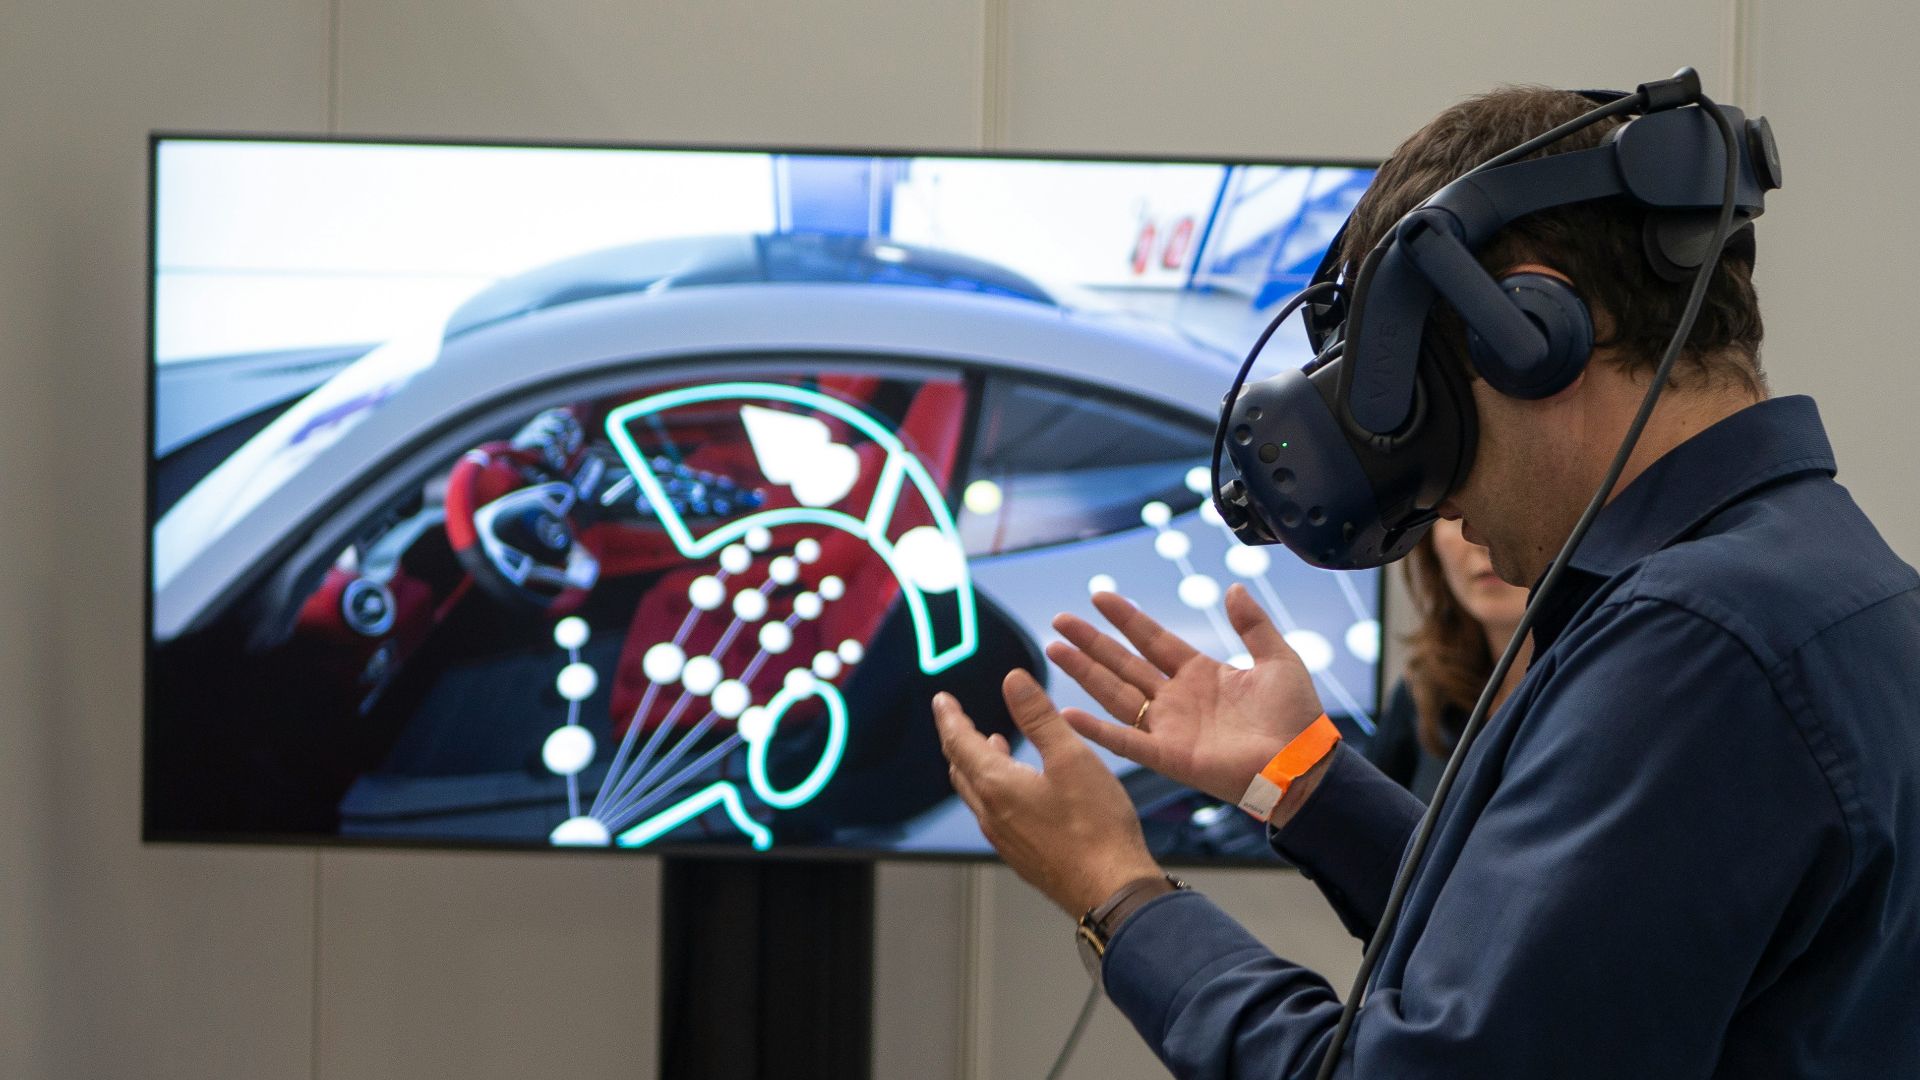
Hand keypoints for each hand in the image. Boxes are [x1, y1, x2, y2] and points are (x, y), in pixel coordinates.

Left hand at [934, 671, 1161, 915]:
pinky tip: (1018, 787)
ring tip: (991, 744)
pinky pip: (993, 814)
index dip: (949, 717)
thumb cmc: (1096, 827)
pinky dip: (993, 789)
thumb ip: (1039, 716)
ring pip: (976, 793)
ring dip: (976, 764)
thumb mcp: (1070, 757)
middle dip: (958, 739)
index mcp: (997, 785)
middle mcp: (991, 814)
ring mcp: (1004, 839)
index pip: (959, 742)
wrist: (1111, 889)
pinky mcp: (1021, 855)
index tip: (942, 701)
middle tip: (958, 719)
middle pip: (961, 768)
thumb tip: (1013, 681)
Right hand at [1045, 584, 1324, 806]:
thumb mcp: (1278, 658)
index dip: (1126, 618)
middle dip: (1091, 642)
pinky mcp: (1167, 756)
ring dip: (1084, 673)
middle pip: (1123, 663)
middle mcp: (1177, 699)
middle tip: (1060, 621)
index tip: (1099, 596)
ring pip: (1115, 694)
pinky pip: (1124, 741)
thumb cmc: (1295, 716)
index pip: (1153, 639)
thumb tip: (1233, 588)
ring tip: (1054, 650)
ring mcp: (1168, 727)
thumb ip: (1252, 624)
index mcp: (1200, 674)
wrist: (1302, 762)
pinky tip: (1067, 714)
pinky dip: (1095, 730)